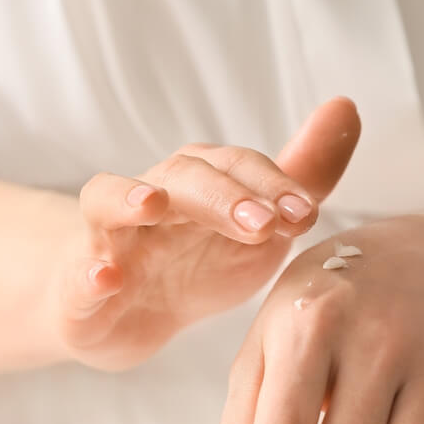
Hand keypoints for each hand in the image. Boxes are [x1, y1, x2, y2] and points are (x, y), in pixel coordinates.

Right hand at [47, 97, 360, 370]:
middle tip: (263, 223)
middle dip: (223, 195)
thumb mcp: (262, 226)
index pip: (237, 167)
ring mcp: (109, 236)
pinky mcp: (78, 283)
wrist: (129, 317)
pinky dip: (88, 271)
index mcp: (201, 182)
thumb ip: (304, 177)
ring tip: (152, 205)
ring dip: (130, 198)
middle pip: (183, 176)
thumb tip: (346, 107)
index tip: (308, 214)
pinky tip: (105, 277)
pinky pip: (77, 272)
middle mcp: (153, 196)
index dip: (273, 185)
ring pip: (107, 200)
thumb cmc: (198, 261)